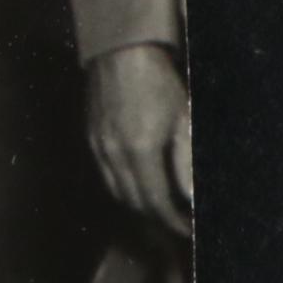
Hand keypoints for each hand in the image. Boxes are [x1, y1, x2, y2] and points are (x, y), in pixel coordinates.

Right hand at [85, 42, 191, 236]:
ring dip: (139, 208)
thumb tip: (191, 198)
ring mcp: (98, 147)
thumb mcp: (184, 120)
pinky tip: (139, 184)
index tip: (189, 229)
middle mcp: (113, 154)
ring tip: (161, 210)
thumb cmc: (158, 82)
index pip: (155, 202)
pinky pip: (106, 176)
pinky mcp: (91, 138)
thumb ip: (187, 163)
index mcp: (139, 151)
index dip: (173, 222)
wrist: (121, 53)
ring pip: (117, 193)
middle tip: (179, 224)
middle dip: (157, 220)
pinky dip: (123, 189)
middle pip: (133, 203)